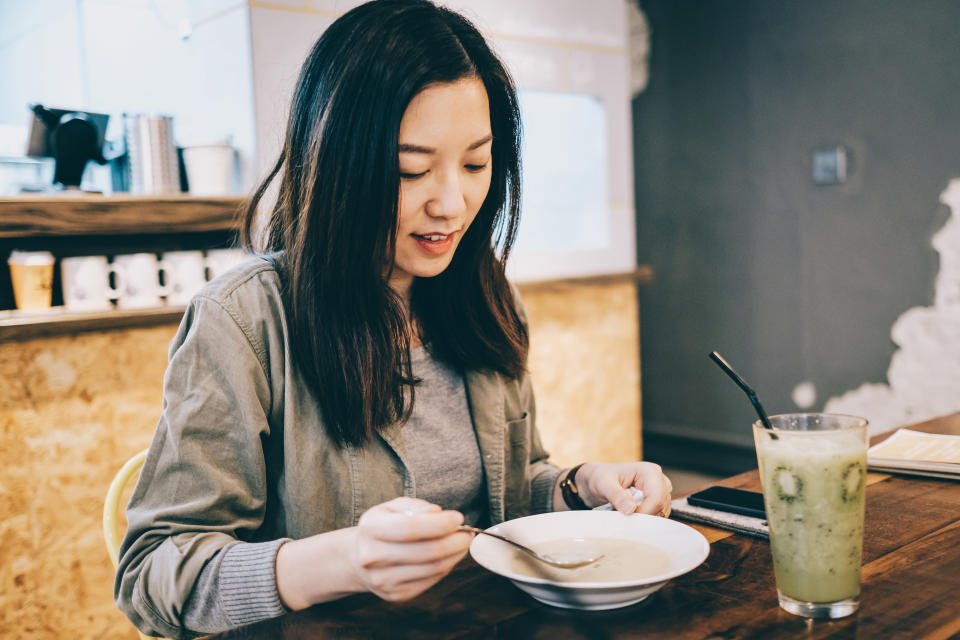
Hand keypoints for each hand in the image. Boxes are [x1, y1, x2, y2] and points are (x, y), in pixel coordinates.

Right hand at [350, 497, 471, 601]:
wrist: (360, 559)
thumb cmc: (383, 527)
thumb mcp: (393, 507)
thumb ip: (416, 507)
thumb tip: (438, 513)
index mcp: (370, 529)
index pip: (411, 528)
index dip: (440, 523)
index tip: (458, 518)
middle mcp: (373, 557)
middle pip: (427, 551)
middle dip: (456, 541)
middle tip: (467, 532)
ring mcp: (384, 580)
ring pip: (434, 568)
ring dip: (456, 554)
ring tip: (461, 542)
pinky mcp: (397, 595)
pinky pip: (432, 580)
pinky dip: (447, 566)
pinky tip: (447, 556)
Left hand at [576, 462, 672, 516]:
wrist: (599, 479)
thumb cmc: (601, 477)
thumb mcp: (603, 484)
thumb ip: (616, 495)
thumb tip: (630, 509)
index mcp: (649, 471)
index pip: (656, 499)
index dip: (644, 512)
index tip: (626, 515)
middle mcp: (659, 479)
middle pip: (661, 506)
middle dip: (644, 515)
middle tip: (624, 514)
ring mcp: (661, 490)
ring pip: (661, 512)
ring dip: (645, 517)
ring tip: (627, 511)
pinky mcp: (659, 499)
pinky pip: (659, 514)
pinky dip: (647, 518)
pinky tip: (633, 513)